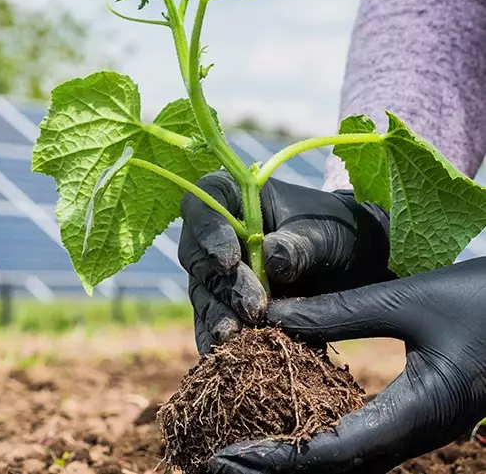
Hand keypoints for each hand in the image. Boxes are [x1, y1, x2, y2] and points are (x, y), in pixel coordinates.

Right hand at [179, 171, 393, 353]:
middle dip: (223, 285)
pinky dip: (218, 341)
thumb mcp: (327, 234)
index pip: (202, 206)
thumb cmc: (341, 232)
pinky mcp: (225, 305)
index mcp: (233, 197)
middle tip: (253, 308)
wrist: (358, 264)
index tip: (229, 260)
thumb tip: (271, 260)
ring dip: (218, 317)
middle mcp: (216, 234)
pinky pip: (213, 323)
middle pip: (198, 256)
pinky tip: (226, 358)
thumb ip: (299, 245)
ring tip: (236, 338)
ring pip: (203, 293)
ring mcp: (217, 272)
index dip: (207, 232)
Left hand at [208, 258, 485, 473]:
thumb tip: (268, 315)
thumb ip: (338, 311)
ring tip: (243, 450)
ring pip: (351, 459)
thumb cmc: (480, 299)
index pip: (336, 451)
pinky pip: (363, 439)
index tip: (230, 458)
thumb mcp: (405, 299)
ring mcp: (421, 428)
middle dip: (278, 467)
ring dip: (297, 458)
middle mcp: (419, 432)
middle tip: (220, 463)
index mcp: (419, 412)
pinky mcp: (418, 416)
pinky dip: (320, 439)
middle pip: (338, 467)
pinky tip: (288, 425)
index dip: (279, 458)